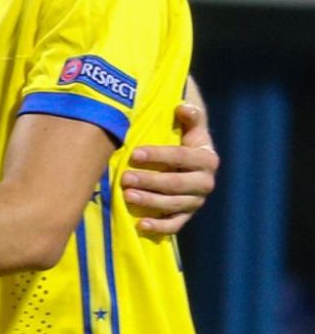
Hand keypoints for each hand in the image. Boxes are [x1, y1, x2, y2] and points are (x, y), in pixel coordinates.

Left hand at [123, 101, 216, 234]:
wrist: (188, 162)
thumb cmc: (184, 139)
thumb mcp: (190, 127)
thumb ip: (190, 117)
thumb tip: (183, 106)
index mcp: (207, 159)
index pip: (183, 157)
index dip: (159, 155)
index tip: (135, 153)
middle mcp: (205, 182)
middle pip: (177, 184)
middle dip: (150, 181)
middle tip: (126, 178)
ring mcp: (195, 201)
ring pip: (173, 205)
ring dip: (150, 202)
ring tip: (126, 196)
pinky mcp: (185, 215)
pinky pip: (174, 225)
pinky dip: (159, 227)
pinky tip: (141, 225)